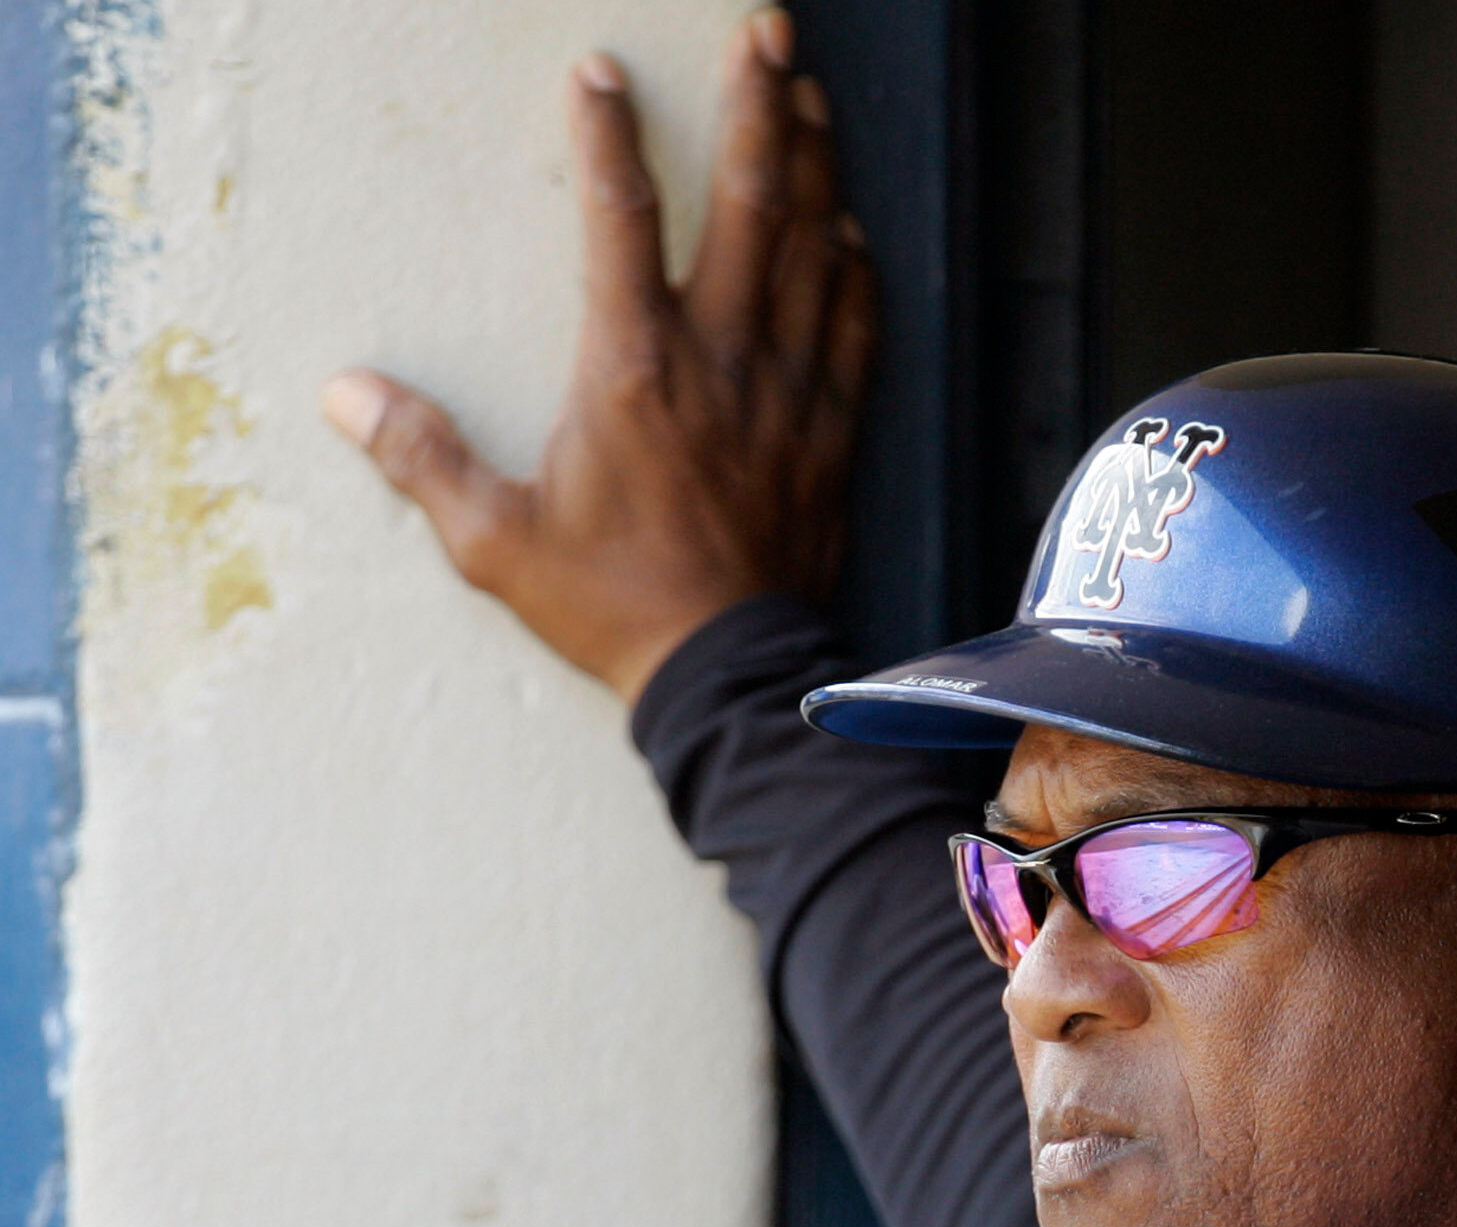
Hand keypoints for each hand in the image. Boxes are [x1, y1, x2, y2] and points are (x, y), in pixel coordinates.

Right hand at [321, 10, 874, 706]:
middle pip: (751, 203)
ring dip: (817, 163)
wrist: (729, 677)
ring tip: (811, 93)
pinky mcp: (832, 431)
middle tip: (766, 32)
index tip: (601, 71)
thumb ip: (422, 458)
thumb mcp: (495, 540)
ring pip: (816, 248)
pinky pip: (856, 326)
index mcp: (632, 371)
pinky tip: (854, 224)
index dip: (609, 137)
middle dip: (759, 106)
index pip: (619, 219)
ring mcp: (787, 392)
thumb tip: (344, 394)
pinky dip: (857, 268)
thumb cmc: (611, 609)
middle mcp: (721, 362)